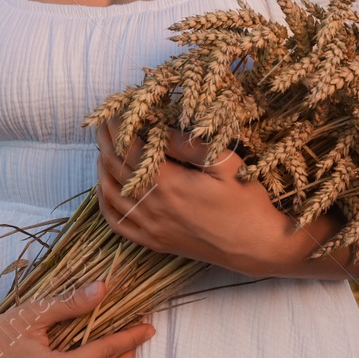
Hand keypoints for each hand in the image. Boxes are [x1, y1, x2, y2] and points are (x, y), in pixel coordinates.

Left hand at [94, 120, 307, 276]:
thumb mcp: (225, 163)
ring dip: (102, 169)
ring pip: (110, 195)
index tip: (113, 111)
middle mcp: (152, 207)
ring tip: (104, 150)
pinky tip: (107, 189)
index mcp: (168, 184)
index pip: (129, 150)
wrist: (255, 245)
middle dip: (105, 143)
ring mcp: (150, 228)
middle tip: (103, 124)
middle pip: (115, 170)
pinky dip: (105, 203)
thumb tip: (159, 128)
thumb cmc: (246, 201)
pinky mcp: (154, 242)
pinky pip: (117, 223)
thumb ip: (188, 146)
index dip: (117, 129)